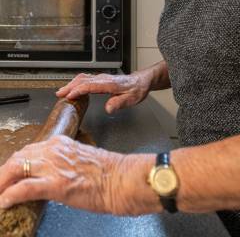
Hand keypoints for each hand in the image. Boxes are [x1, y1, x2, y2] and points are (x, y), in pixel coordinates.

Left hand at [0, 136, 125, 212]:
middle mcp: (54, 150)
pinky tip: (5, 202)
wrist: (121, 179)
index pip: (29, 150)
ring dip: (2, 183)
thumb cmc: (108, 172)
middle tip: (0, 185)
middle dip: (4, 173)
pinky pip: (23, 188)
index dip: (16, 163)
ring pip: (16, 169)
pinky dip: (10, 195)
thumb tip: (51, 173)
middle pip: (18, 157)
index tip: (11, 173)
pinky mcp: (55, 184)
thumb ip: (63, 162)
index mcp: (61, 143)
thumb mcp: (81, 159)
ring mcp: (53, 167)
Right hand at [56, 72, 151, 113]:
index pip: (91, 85)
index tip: (70, 96)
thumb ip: (119, 103)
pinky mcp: (100, 79)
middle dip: (70, 86)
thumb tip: (109, 108)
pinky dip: (76, 83)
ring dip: (71, 84)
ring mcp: (101, 78)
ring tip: (62, 92)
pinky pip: (86, 79)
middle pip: (83, 80)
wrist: (141, 81)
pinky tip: (72, 88)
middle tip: (59, 94)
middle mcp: (104, 79)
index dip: (79, 90)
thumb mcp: (131, 99)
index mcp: (110, 84)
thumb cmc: (136, 90)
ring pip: (83, 78)